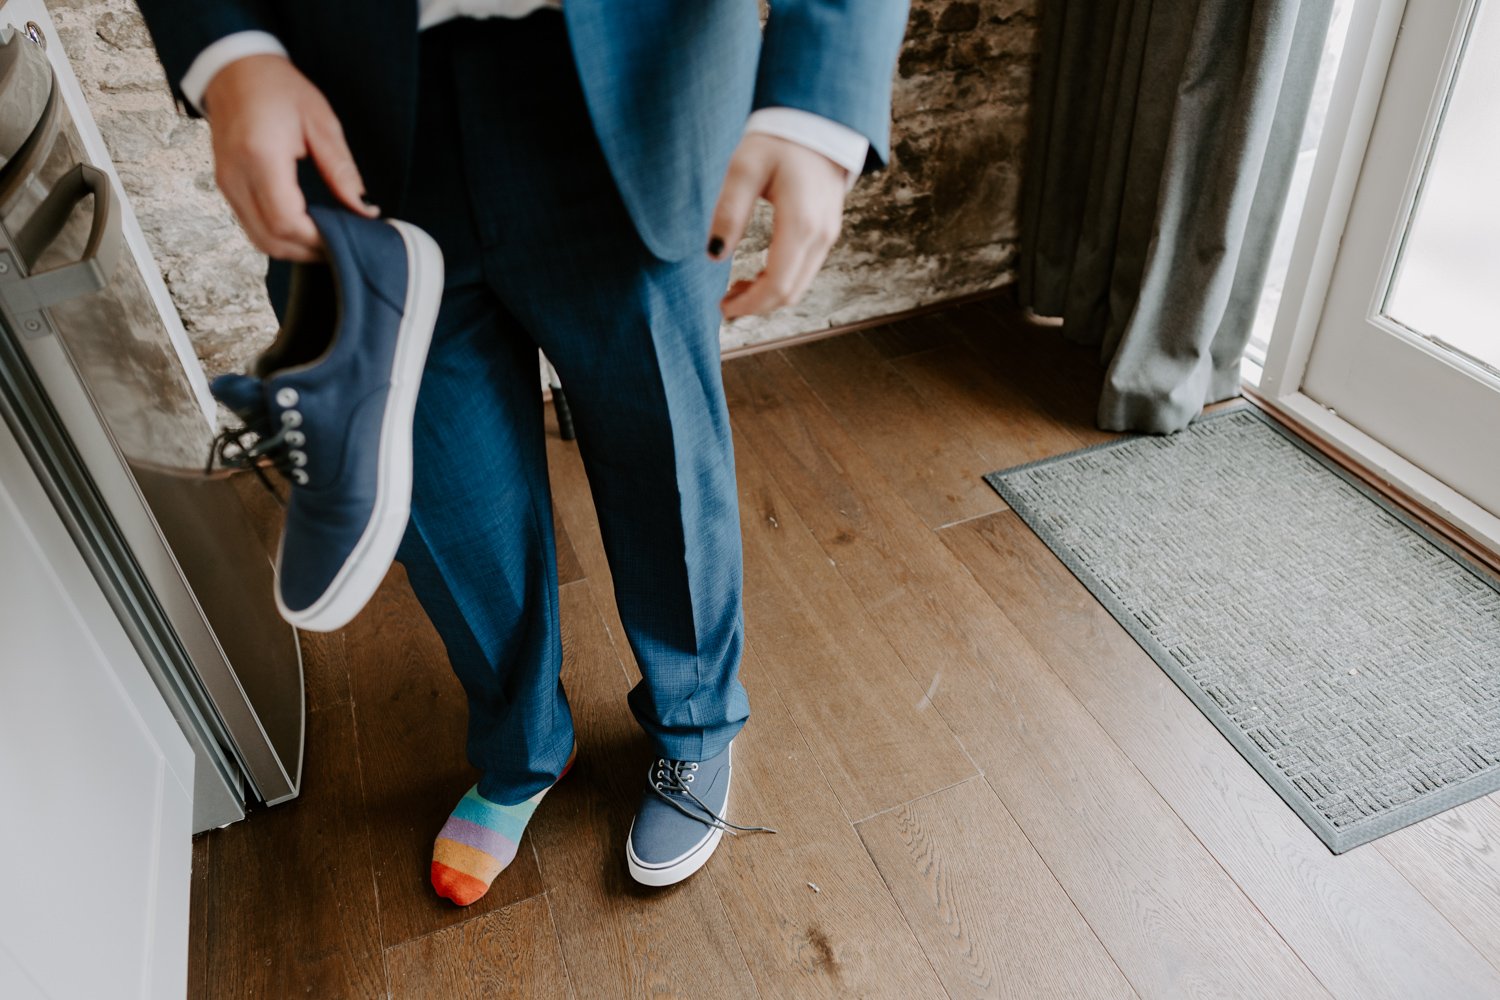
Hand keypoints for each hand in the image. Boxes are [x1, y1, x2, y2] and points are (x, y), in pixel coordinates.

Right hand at [201, 55, 375, 261]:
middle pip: (271, 240)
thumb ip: (342, 171)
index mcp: (260, 157)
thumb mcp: (321, 123)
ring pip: (259, 239)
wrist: (235, 69)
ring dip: (293, 248)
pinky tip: (304, 228)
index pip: (286, 221)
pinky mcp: (225, 187)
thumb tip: (364, 209)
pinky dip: (278, 236)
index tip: (344, 240)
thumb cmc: (277, 88)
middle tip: (341, 247)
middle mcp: (236, 176)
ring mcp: (226, 184)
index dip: (316, 241)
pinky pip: (251, 226)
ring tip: (325, 240)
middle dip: (308, 252)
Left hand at [709, 133, 847, 318]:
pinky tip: (757, 274)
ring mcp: (828, 235)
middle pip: (789, 292)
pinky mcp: (827, 233)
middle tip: (724, 302)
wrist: (816, 125)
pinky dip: (780, 282)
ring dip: (767, 295)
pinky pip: (804, 271)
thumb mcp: (744, 169)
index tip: (722, 307)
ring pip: (799, 286)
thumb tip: (713, 255)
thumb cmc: (778, 142)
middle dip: (756, 305)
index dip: (749, 304)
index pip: (777, 283)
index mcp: (801, 222)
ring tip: (736, 289)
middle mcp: (821, 235)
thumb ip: (729, 212)